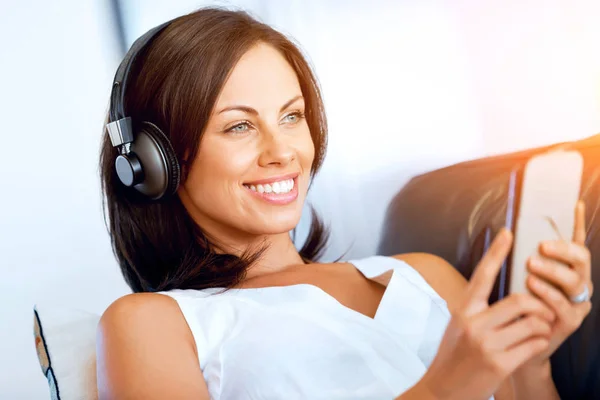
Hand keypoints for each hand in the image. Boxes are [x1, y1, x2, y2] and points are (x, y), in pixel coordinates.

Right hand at [419, 228, 554, 399]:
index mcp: (463, 310)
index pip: (482, 275)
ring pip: (532, 324)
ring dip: (542, 327)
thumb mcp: (458, 325)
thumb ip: (477, 308)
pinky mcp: (499, 364)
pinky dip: (540, 343)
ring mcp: (486, 345)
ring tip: (537, 331)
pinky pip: (534, 345)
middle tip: (543, 310)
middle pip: (519, 301)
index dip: (496, 252)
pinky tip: (533, 345)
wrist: (442, 390)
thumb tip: (503, 291)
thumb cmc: (453, 355)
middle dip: (539, 305)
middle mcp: (472, 324)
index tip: (509, 233)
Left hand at [522, 200, 592, 366]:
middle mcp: (577, 283)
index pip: (576, 242)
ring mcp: (577, 303)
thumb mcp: (515, 277)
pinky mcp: (570, 322)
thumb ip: (519, 258)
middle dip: (563, 250)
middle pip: (581, 259)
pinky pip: (565, 306)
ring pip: (575, 282)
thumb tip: (506, 231)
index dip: (576, 224)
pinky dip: (549, 294)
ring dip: (554, 271)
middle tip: (541, 246)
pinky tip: (533, 286)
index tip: (573, 203)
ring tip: (531, 266)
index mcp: (566, 268)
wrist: (514, 343)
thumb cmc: (514, 305)